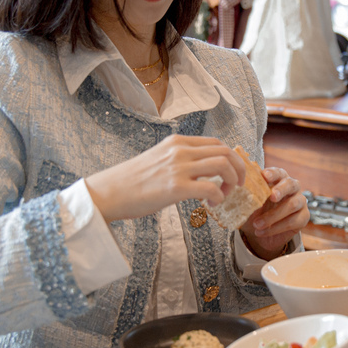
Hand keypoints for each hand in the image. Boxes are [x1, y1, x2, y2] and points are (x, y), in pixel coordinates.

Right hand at [84, 135, 245, 221]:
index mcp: (177, 142)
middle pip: (226, 151)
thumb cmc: (132, 181)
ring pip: (223, 165)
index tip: (233, 173)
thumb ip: (180, 159)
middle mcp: (180, 150)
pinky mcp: (175, 188)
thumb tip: (202, 170)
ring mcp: (178, 168)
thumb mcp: (159, 158)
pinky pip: (211, 189)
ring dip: (232, 181)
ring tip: (225, 194)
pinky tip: (212, 204)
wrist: (109, 192)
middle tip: (239, 184)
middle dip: (239, 169)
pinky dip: (219, 197)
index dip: (232, 158)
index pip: (217, 143)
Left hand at [239, 168, 308, 259]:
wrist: (261, 232)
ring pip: (292, 205)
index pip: (279, 172)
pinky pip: (293, 221)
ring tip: (257, 224)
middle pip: (292, 184)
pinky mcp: (303, 217)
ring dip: (273, 216)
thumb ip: (246, 195)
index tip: (264, 176)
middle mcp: (292, 188)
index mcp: (278, 179)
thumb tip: (234, 190)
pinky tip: (262, 232)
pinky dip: (276, 228)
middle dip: (281, 190)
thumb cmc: (255, 212)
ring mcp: (300, 202)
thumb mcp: (248, 203)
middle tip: (272, 197)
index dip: (273, 173)